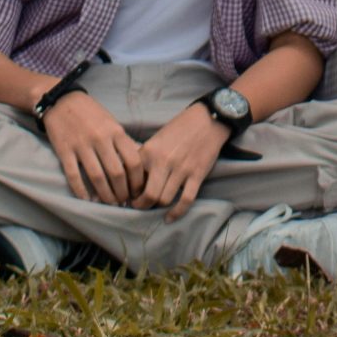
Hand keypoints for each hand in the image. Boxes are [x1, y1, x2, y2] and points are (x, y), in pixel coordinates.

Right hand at [42, 91, 143, 205]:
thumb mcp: (113, 124)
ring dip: (105, 195)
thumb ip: (123, 143)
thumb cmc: (92, 114)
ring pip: (97, 177)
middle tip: (124, 202)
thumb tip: (138, 166)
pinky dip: (81, 191)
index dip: (137, 180)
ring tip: (109, 204)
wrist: (63, 101)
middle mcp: (101, 139)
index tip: (138, 191)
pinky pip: (74, 175)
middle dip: (122, 192)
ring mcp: (82, 145)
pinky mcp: (65, 151)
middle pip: (117, 173)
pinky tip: (87, 200)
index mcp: (116, 132)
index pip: (133, 161)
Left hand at [132, 104, 232, 219]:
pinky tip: (170, 217)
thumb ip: (144, 158)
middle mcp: (163, 161)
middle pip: (148, 196)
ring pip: (164, 199)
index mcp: (149, 152)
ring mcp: (182, 169)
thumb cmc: (178, 129)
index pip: (132, 181)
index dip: (128, 193)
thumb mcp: (156, 140)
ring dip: (158, 207)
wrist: (207, 119)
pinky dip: (177, 212)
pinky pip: (186, 200)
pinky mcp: (197, 174)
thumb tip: (131, 182)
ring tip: (155, 207)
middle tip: (140, 206)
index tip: (129, 197)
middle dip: (142, 206)